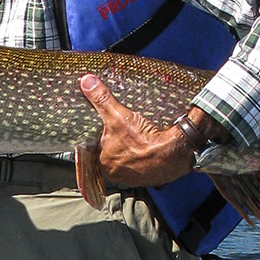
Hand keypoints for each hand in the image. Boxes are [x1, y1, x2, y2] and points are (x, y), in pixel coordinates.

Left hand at [79, 75, 218, 187]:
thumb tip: (87, 82)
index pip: (97, 147)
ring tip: (138, 136)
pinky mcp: (149, 177)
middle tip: (127, 129)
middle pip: (112, 153)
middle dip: (118, 141)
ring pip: (128, 159)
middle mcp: (116, 173)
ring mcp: (133, 177)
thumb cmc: (144, 139)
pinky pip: (143, 165)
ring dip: (131, 149)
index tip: (110, 126)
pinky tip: (149, 146)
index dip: (103, 135)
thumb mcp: (118, 115)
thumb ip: (101, 99)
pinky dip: (145, 157)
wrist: (173, 154)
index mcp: (104, 161)